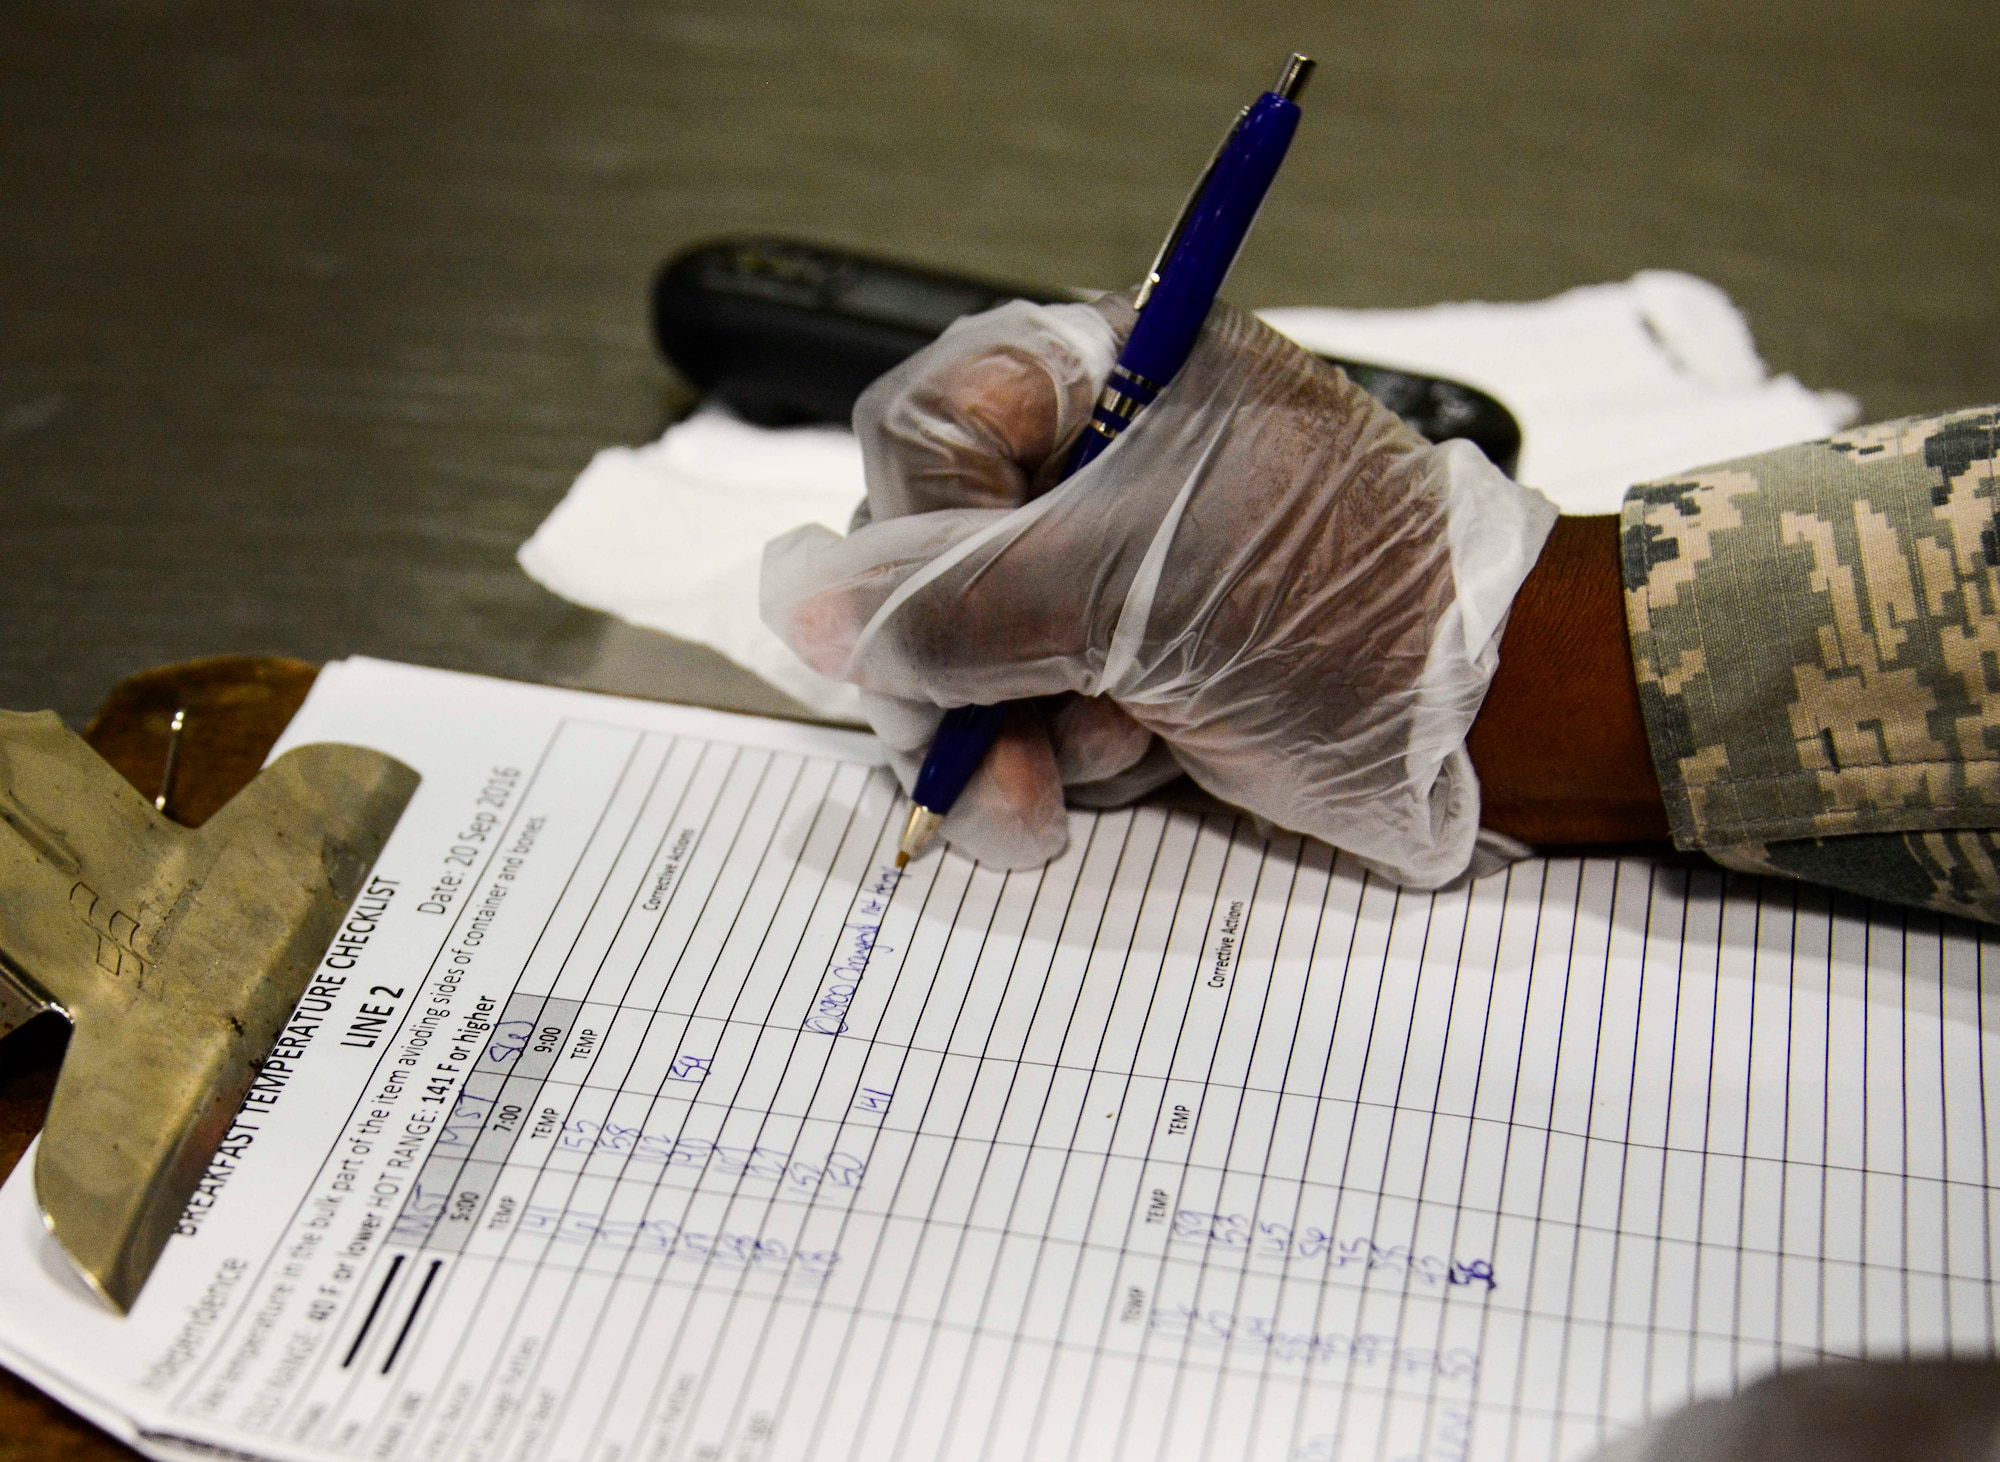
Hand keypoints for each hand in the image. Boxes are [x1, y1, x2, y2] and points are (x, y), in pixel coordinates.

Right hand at [762, 296, 1556, 884]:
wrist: (1491, 723)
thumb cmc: (1345, 610)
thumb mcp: (1140, 590)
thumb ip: (963, 600)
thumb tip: (807, 613)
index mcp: (1110, 375)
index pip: (927, 427)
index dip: (917, 535)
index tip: (956, 624)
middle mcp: (1094, 461)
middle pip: (926, 555)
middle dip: (952, 671)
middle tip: (980, 762)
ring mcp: (1107, 568)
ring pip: (966, 654)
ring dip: (1008, 734)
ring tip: (1088, 770)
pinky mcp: (1126, 659)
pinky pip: (1029, 711)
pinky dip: (1070, 756)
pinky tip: (1148, 756)